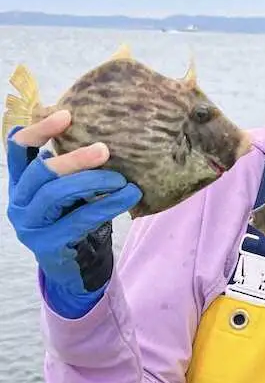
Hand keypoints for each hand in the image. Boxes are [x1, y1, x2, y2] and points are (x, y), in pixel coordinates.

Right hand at [7, 111, 141, 306]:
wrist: (72, 267)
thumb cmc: (73, 220)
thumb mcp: (68, 191)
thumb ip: (71, 169)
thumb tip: (106, 135)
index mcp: (20, 182)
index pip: (17, 148)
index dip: (38, 129)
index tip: (66, 115)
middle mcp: (18, 202)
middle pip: (40, 171)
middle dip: (74, 158)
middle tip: (105, 149)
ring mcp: (29, 225)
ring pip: (56, 194)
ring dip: (93, 182)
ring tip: (122, 179)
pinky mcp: (47, 244)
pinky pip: (79, 218)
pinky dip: (107, 205)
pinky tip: (129, 197)